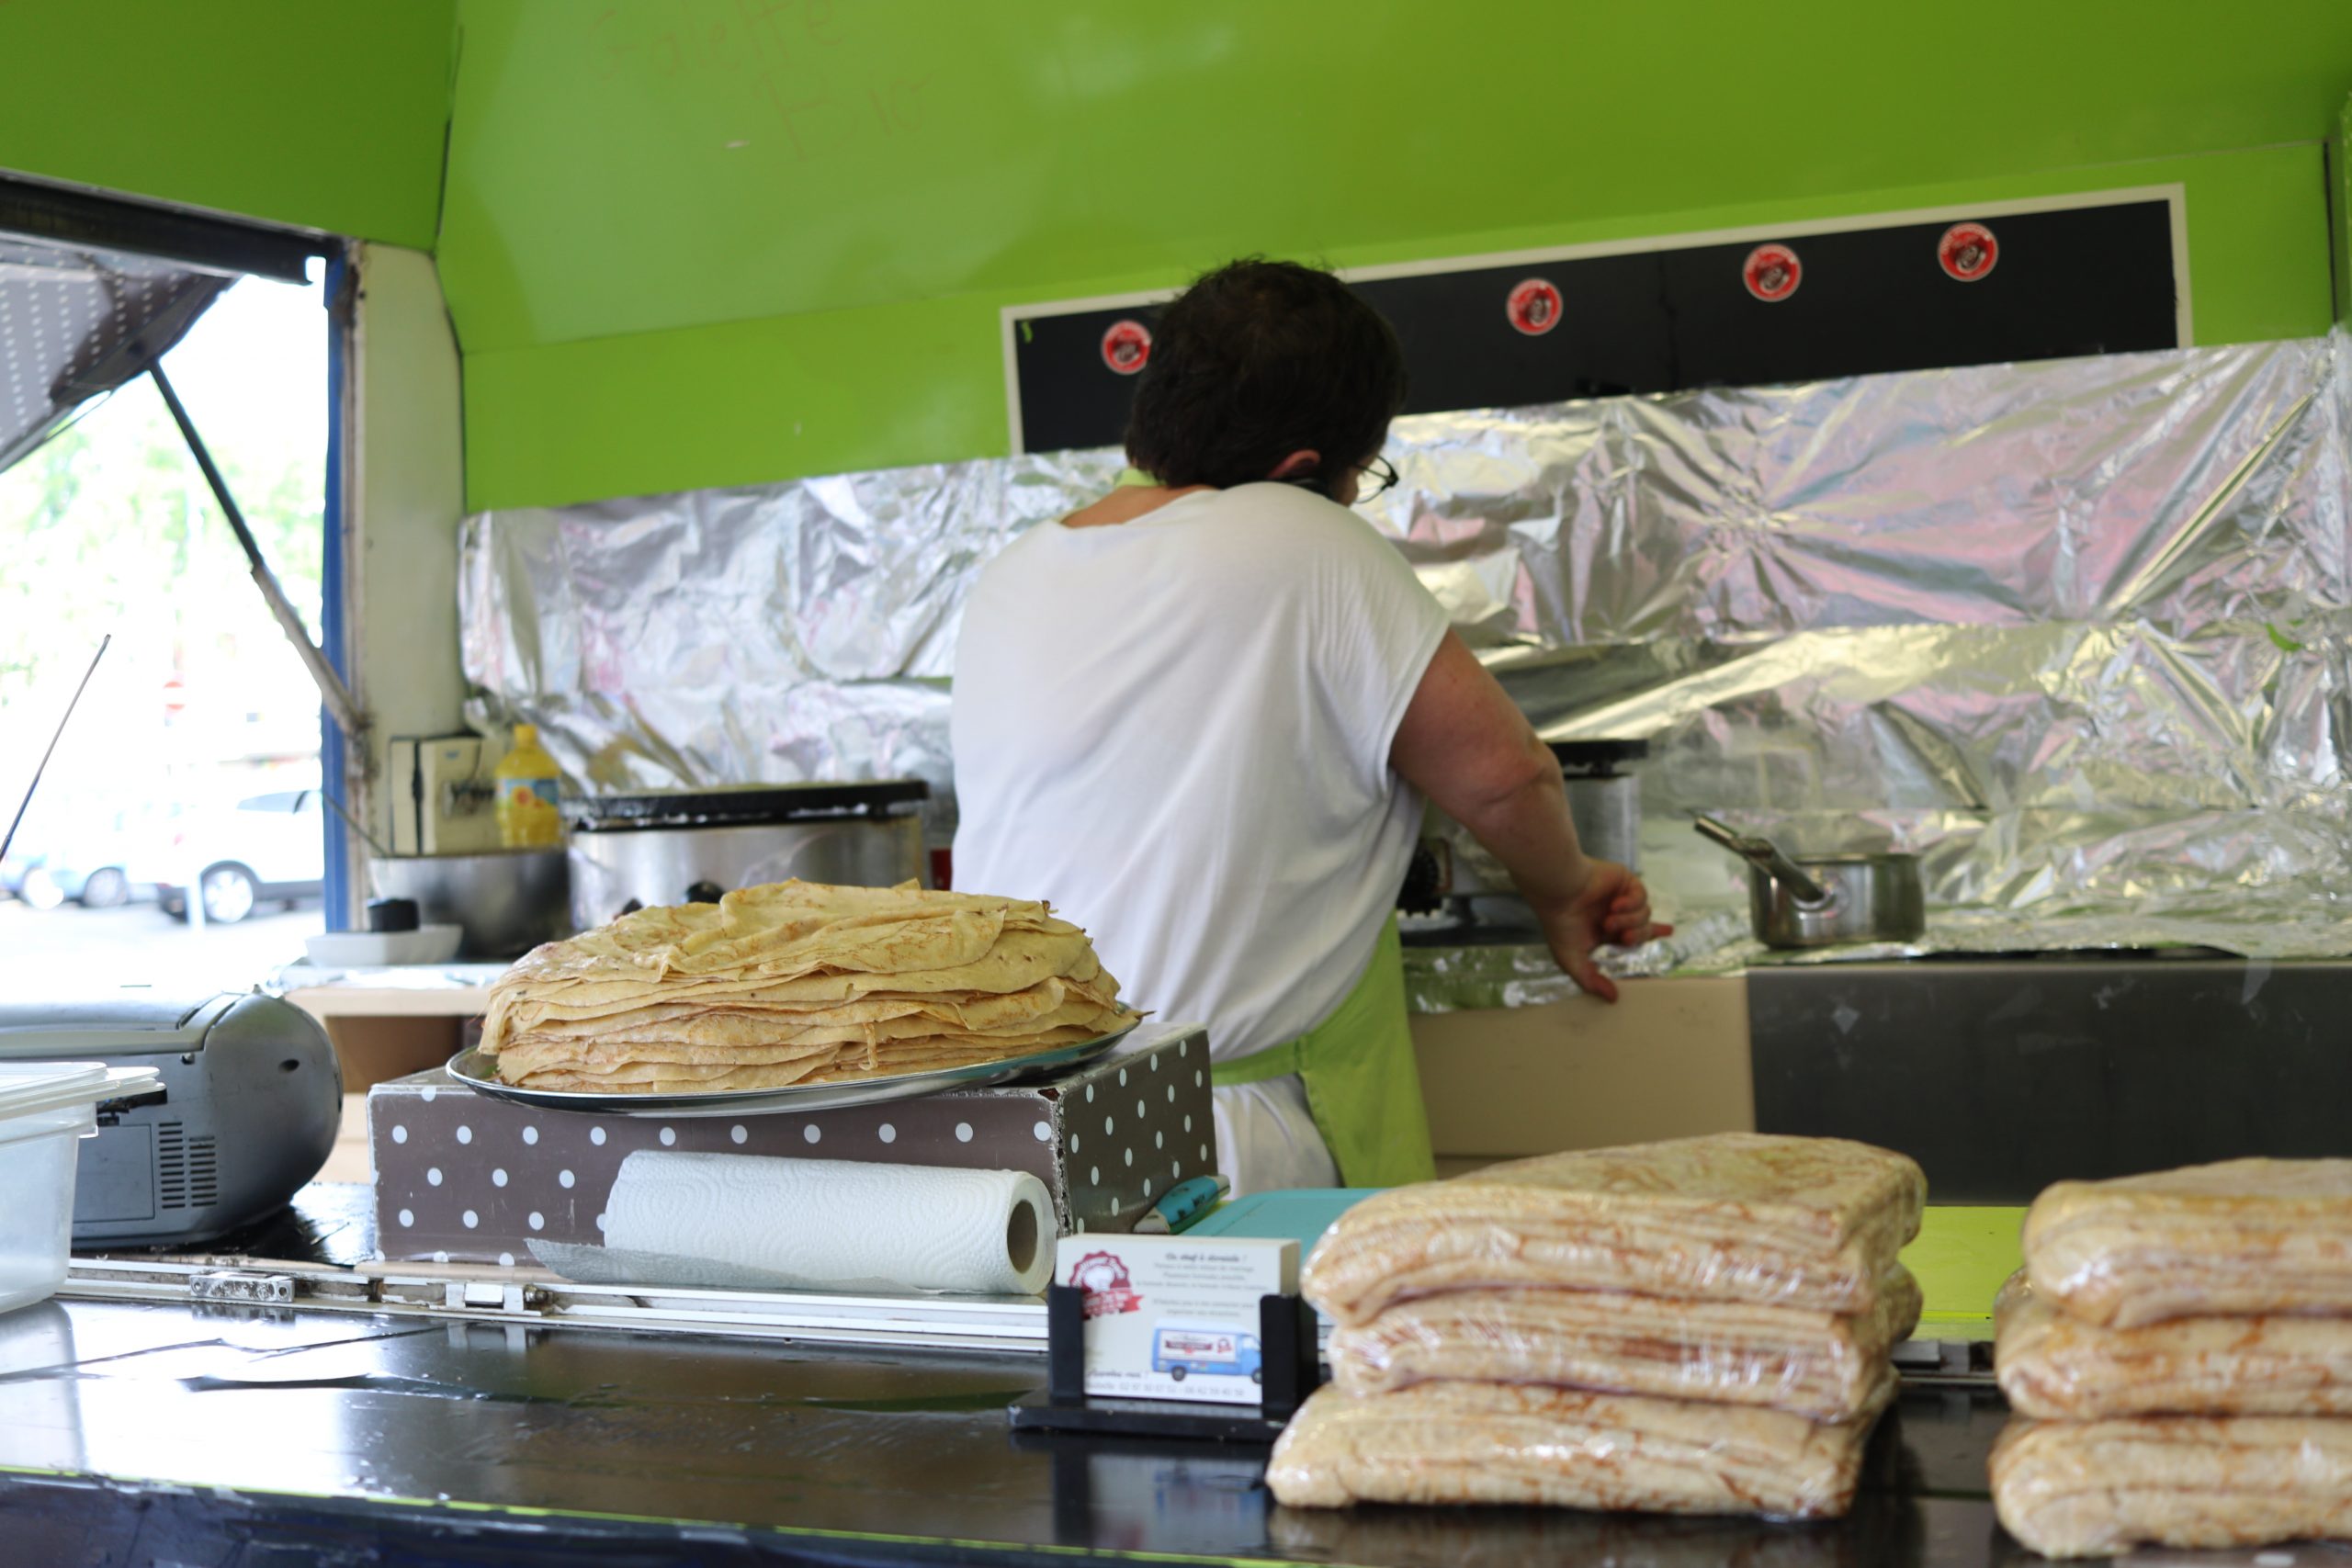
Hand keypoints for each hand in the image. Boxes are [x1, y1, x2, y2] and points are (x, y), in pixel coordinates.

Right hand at [1536, 860, 1671, 1003]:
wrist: (1559, 893)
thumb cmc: (1561, 924)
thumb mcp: (1572, 960)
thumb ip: (1592, 981)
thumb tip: (1612, 998)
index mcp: (1606, 930)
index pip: (1636, 933)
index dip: (1653, 933)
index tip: (1668, 931)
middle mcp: (1615, 913)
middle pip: (1645, 928)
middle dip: (1639, 935)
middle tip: (1624, 937)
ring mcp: (1621, 896)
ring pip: (1645, 914)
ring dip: (1629, 920)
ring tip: (1609, 920)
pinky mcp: (1625, 880)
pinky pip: (1642, 896)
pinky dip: (1631, 903)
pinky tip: (1615, 905)